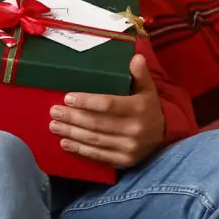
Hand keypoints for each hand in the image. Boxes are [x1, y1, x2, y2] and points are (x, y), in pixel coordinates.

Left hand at [49, 54, 163, 167]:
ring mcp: (129, 147)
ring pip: (94, 139)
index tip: (67, 98)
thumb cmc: (148, 108)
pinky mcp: (124, 161)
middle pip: (97, 123)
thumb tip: (136, 58)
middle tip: (54, 112)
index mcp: (139, 108)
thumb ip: (140, 74)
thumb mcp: (148, 89)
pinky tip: (65, 143)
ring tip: (54, 126)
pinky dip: (80, 149)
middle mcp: (134, 129)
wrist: (164, 137)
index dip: (86, 102)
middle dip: (72, 117)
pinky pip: (98, 155)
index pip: (108, 104)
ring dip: (71, 133)